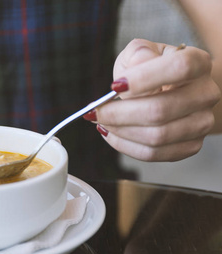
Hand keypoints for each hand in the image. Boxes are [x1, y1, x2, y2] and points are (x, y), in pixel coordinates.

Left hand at [87, 39, 220, 160]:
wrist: (172, 91)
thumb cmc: (151, 70)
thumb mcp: (142, 53)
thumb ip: (138, 54)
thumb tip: (133, 70)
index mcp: (198, 63)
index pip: (180, 68)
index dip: (145, 78)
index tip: (114, 86)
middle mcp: (206, 94)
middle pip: (161, 110)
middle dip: (119, 113)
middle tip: (96, 111)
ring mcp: (201, 123)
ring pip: (156, 136)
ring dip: (120, 131)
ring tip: (102, 122)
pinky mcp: (190, 145)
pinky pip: (153, 153)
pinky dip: (125, 145)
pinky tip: (112, 134)